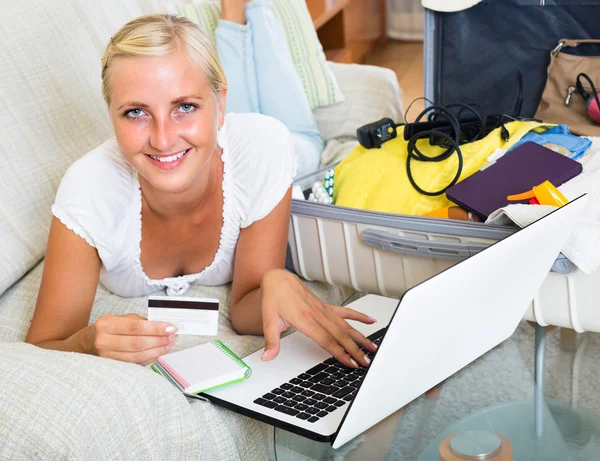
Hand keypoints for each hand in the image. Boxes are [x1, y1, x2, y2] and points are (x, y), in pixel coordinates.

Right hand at [87, 313, 177, 365]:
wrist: (84, 344)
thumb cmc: (106, 329)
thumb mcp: (119, 319)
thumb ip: (139, 321)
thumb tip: (162, 326)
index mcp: (106, 324)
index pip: (135, 327)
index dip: (156, 329)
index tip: (171, 328)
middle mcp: (103, 341)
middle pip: (138, 343)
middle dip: (159, 340)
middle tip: (173, 337)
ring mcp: (105, 357)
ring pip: (137, 356)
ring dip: (157, 351)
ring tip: (169, 345)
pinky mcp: (110, 368)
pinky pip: (134, 364)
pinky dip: (149, 358)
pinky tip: (158, 353)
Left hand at [259, 270, 376, 367]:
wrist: (278, 279)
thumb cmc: (273, 298)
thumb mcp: (268, 321)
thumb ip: (271, 341)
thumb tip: (267, 357)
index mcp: (305, 320)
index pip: (326, 340)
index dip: (340, 352)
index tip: (351, 362)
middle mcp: (317, 314)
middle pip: (340, 335)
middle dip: (355, 349)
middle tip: (366, 362)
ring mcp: (323, 310)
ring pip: (345, 325)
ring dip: (360, 336)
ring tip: (372, 347)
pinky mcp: (325, 306)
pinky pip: (345, 312)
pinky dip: (358, 316)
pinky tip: (370, 321)